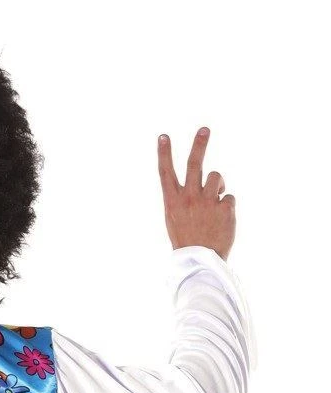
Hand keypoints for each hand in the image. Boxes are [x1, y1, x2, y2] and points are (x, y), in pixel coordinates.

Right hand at [157, 126, 235, 259]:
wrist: (200, 263)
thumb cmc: (188, 241)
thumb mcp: (176, 219)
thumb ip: (186, 197)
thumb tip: (207, 179)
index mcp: (173, 202)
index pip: (165, 172)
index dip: (164, 153)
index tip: (163, 136)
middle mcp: (189, 198)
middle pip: (194, 164)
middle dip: (199, 144)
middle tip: (205, 129)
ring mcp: (207, 202)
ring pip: (217, 177)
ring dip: (219, 184)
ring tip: (214, 202)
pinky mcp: (224, 208)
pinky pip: (229, 197)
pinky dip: (227, 207)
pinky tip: (221, 220)